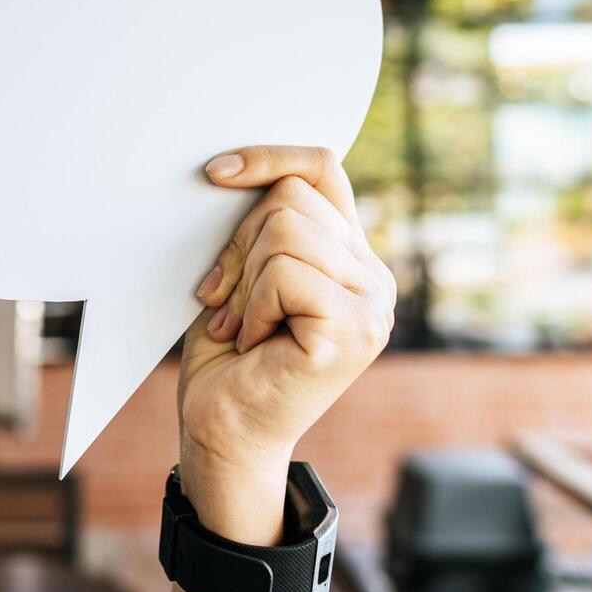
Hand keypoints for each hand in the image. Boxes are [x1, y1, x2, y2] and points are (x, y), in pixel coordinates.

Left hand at [177, 146, 395, 545]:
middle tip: (226, 301)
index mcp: (353, 258)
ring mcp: (372, 306)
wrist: (223, 434)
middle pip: (291, 198)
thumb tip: (241, 169)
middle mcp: (375, 278)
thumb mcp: (246, 273)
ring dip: (243, 281)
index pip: (322, 169)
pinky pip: (283, 274)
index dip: (269, 157)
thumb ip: (267, 226)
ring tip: (242, 325)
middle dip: (239, 245)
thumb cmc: (229, 358)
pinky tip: (255, 343)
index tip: (215, 173)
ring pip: (283, 231)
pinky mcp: (352, 331)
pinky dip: (251, 306)